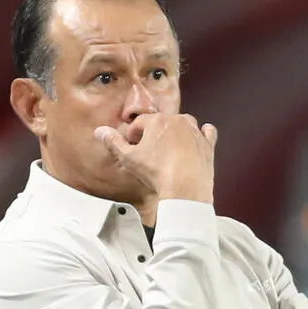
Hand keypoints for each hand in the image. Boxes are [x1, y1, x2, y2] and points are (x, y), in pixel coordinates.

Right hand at [95, 114, 216, 203]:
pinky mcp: (207, 144)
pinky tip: (198, 140)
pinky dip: (202, 134)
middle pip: (162, 123)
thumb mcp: (129, 158)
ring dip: (177, 132)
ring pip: (184, 124)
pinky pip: (207, 132)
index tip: (133, 147)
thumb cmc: (157, 172)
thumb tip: (100, 131)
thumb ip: (114, 143)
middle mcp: (177, 121)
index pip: (140, 123)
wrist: (185, 187)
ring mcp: (194, 131)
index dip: (134, 136)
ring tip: (171, 149)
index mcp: (156, 121)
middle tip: (151, 152)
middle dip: (154, 134)